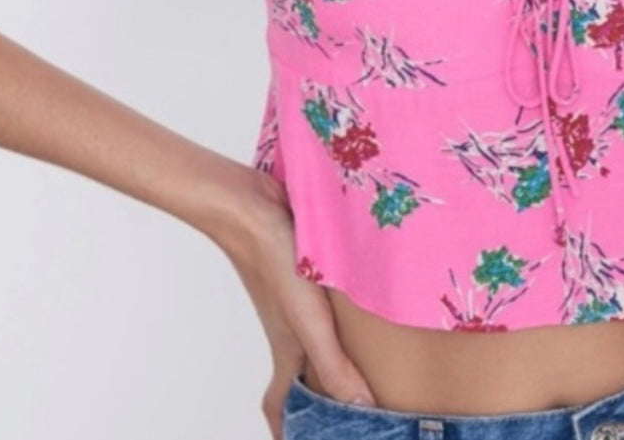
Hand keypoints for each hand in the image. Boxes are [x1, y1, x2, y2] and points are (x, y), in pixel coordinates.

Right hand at [214, 168, 376, 438]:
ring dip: (336, 356)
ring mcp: (300, 301)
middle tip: (355, 409)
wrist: (254, 207)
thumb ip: (333, 366)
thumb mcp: (308, 322)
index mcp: (289, 351)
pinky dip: (343, 317)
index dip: (289, 430)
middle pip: (303, 376)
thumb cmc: (274, 266)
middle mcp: (293, 330)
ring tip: (370, 365)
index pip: (280, 405)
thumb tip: (361, 410)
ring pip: (317, 340)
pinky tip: (369, 305)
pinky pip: (327, 306)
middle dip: (323, 398)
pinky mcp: (309, 273)